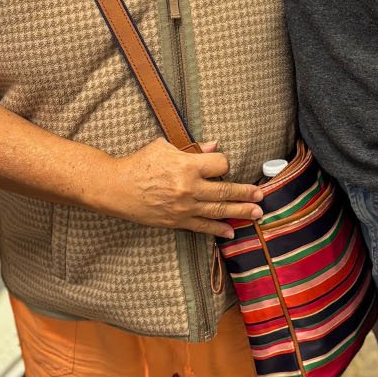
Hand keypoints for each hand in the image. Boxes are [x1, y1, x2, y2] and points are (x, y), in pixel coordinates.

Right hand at [105, 139, 263, 236]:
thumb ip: (192, 148)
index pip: (220, 165)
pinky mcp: (177, 221)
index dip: (224, 164)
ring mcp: (184, 207)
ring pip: (218, 211)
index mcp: (187, 166)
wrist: (116, 188)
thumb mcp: (164, 147)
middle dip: (245, 193)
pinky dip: (218, 229)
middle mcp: (189, 188)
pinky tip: (231, 231)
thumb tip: (215, 146)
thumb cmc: (139, 163)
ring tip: (256, 213)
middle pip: (225, 191)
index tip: (223, 165)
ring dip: (240, 212)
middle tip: (260, 196)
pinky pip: (202, 227)